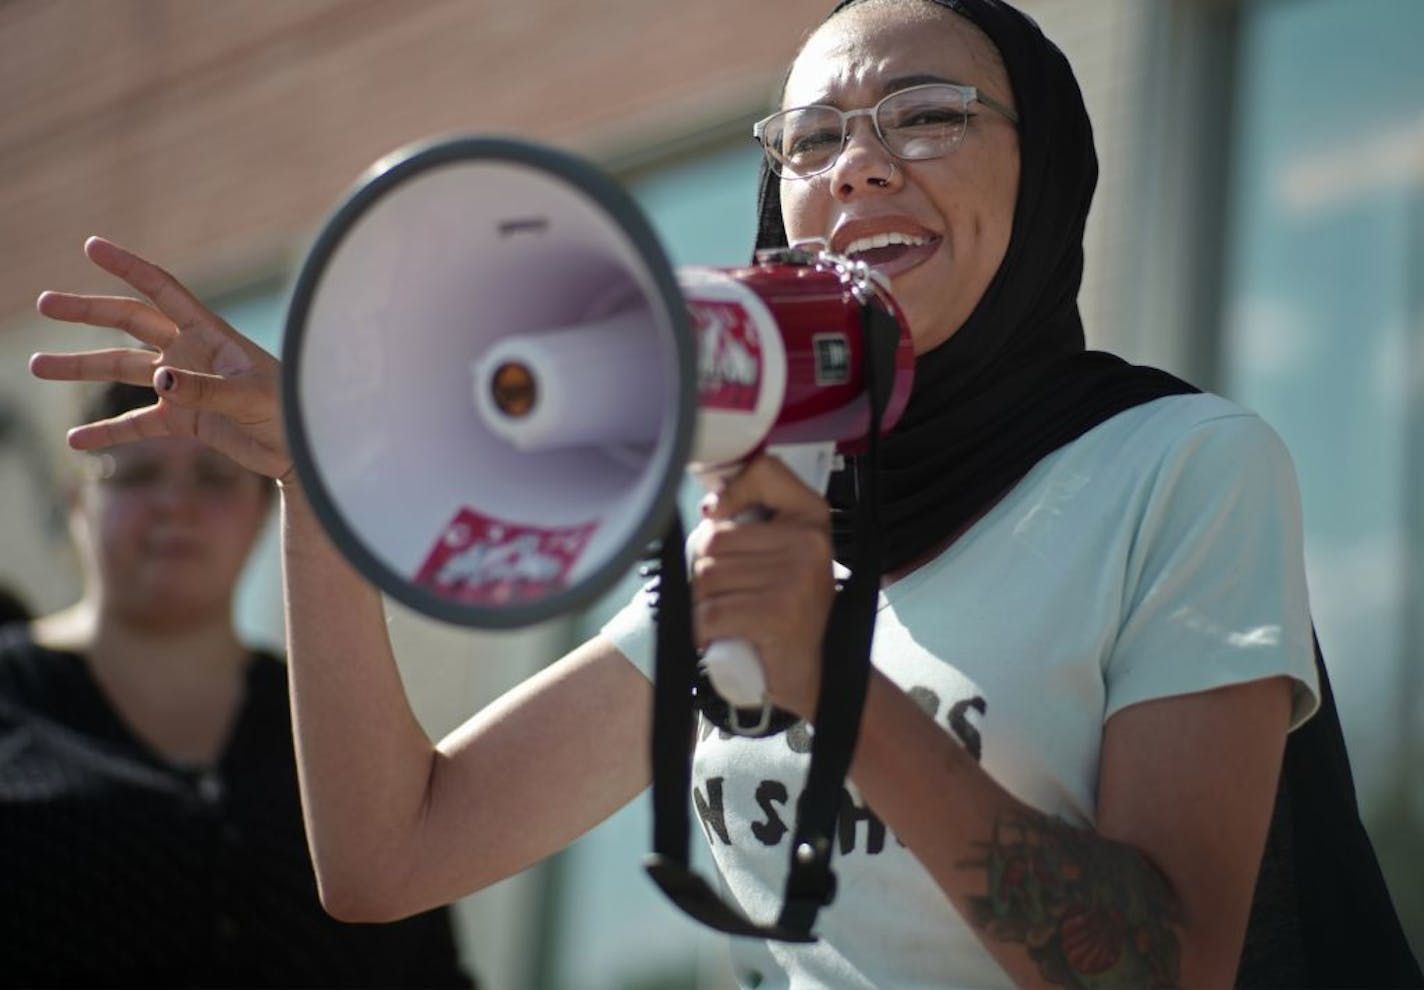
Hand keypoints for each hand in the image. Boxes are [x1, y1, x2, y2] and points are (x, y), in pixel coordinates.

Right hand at [30, 236, 291, 481]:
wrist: (306, 452)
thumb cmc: (293, 413)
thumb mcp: (252, 399)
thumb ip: (207, 391)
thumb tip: (160, 380)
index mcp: (211, 335)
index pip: (163, 290)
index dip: (129, 267)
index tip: (91, 245)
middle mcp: (190, 354)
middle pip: (130, 324)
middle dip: (88, 312)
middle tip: (45, 304)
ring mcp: (184, 387)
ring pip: (122, 371)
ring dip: (81, 368)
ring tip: (38, 366)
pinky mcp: (184, 422)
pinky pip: (136, 424)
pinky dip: (108, 433)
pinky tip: (75, 442)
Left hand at [692, 454, 834, 718]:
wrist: (818, 674)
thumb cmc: (790, 613)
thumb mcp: (782, 557)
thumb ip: (753, 525)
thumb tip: (707, 508)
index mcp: (811, 517)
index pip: (764, 470)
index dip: (730, 490)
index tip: (715, 514)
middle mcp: (808, 541)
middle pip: (714, 538)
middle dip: (704, 572)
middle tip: (725, 596)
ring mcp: (796, 576)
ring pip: (705, 577)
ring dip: (702, 605)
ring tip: (726, 617)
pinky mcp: (779, 612)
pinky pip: (711, 613)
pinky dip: (703, 631)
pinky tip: (717, 637)